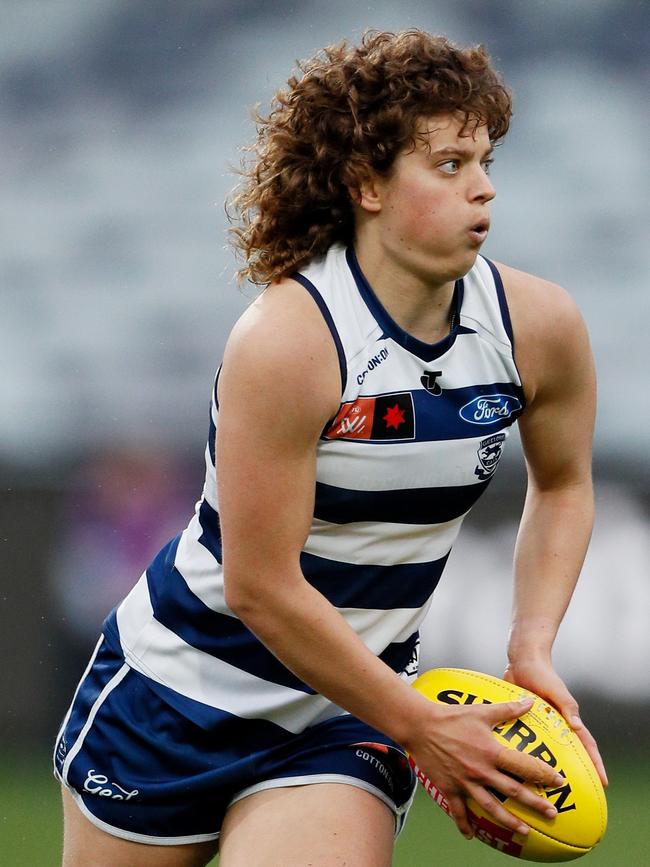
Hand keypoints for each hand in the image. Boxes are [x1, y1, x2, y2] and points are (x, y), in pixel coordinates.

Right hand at [405, 697, 564, 838]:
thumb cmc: (452, 716)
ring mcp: (465, 782)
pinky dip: (465, 825)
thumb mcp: (482, 711)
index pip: (524, 766)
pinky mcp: (449, 788)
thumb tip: (530, 702)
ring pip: (491, 808)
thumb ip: (508, 709)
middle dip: (535, 803)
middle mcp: (481, 771)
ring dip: (509, 821)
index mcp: (491, 752)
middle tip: (552, 813)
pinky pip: (459, 811)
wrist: (421, 726)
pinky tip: (472, 836)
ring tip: (525, 831)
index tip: (559, 782)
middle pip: (513, 791)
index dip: (543, 774)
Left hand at [503, 659, 607, 786]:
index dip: (595, 764)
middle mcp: (556, 723)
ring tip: (547, 787)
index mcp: (568, 718)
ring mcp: (541, 722)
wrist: (522, 661)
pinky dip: (527, 753)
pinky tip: (519, 766)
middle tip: (576, 793)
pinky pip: (528, 740)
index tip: (603, 782)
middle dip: (577, 771)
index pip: (586, 744)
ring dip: (550, 765)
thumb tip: (577, 727)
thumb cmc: (542, 673)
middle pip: (570, 751)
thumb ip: (567, 706)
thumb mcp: (555, 689)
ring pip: (549, 749)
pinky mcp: (525, 719)